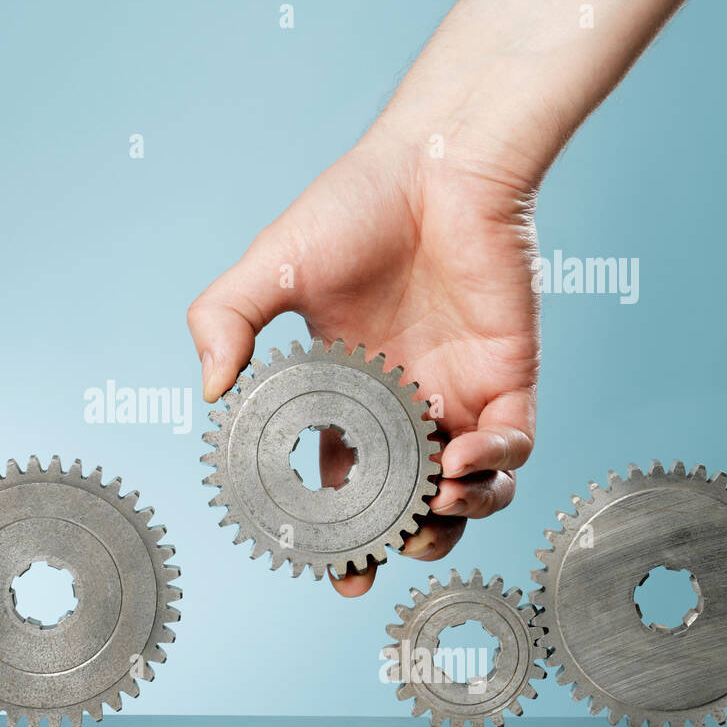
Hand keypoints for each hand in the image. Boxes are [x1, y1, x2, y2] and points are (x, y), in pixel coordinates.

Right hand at [187, 121, 539, 595]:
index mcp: (346, 391)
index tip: (328, 564)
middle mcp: (403, 403)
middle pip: (408, 501)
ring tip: (428, 513)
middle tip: (378, 559)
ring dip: (453, 519)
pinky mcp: (508, 376)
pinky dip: (495, 468)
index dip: (336, 530)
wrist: (437, 162)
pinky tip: (461, 459)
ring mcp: (457, 393)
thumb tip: (211, 391)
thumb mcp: (268, 268)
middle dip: (397, 543)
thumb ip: (224, 321)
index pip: (341, 481)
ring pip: (470, 491)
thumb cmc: (353, 206)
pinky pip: (515, 446)